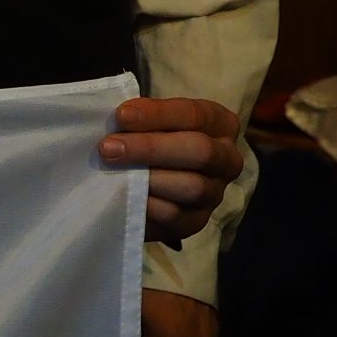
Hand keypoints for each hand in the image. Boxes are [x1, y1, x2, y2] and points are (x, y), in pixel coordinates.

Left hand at [100, 97, 241, 245]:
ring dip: (149, 178)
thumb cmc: (151, 140)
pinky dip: (149, 205)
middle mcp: (227, 160)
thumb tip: (118, 118)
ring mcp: (214, 194)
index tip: (122, 115)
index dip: (158, 114)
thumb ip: (142, 119)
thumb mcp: (152, 122)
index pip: (195, 115)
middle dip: (151, 148)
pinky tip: (125, 196)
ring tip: (114, 171)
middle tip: (109, 148)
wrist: (149, 186)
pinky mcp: (196, 222)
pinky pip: (176, 215)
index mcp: (221, 124)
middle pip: (200, 151)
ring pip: (192, 186)